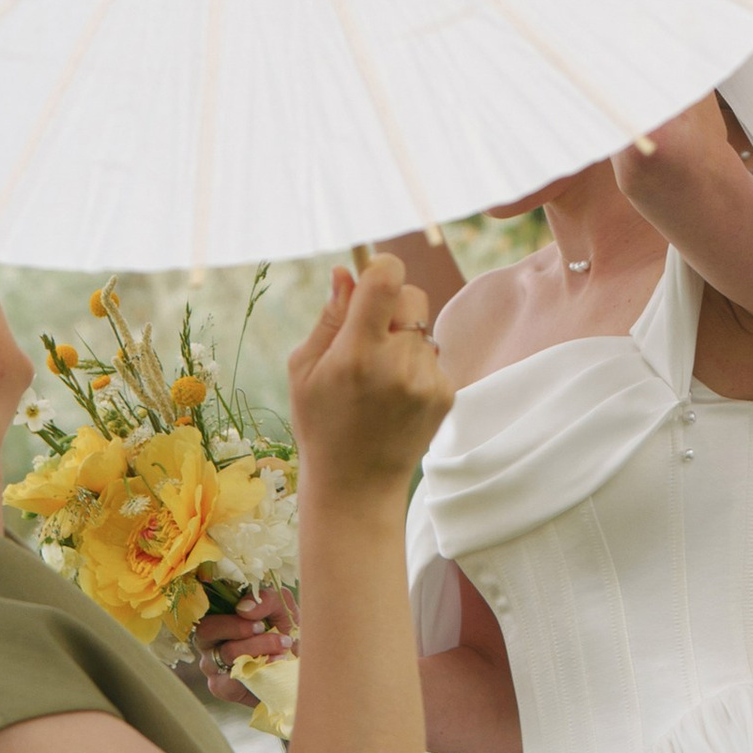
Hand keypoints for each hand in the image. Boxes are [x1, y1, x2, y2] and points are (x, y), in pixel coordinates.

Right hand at [188, 585, 296, 703]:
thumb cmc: (285, 632)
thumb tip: (243, 608)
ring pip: (224, 654)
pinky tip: (275, 665)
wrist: (300, 667)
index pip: (206, 608)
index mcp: (219, 615)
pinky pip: (229, 682)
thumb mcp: (282, 609)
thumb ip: (267, 600)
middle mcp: (209, 641)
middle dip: (238, 628)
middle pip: (206, 630)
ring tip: (282, 648)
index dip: (230, 611)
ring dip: (255, 649)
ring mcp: (212, 666)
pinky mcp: (222, 688)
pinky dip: (256, 671)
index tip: (259, 620)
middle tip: (265, 630)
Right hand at [287, 255, 449, 508]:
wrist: (357, 485)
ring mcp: (428, 380)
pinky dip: (415, 365)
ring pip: (423, 327)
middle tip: (367, 335)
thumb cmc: (321, 423)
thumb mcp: (305, 369)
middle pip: (411, 295)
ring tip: (379, 377)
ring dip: (403, 338)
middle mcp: (398, 364)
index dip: (379, 268)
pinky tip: (396, 396)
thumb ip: (330, 317)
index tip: (369, 278)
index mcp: (358, 354)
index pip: (387, 279)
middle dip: (390, 304)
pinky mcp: (447, 394)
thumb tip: (346, 271)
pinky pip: (433, 355)